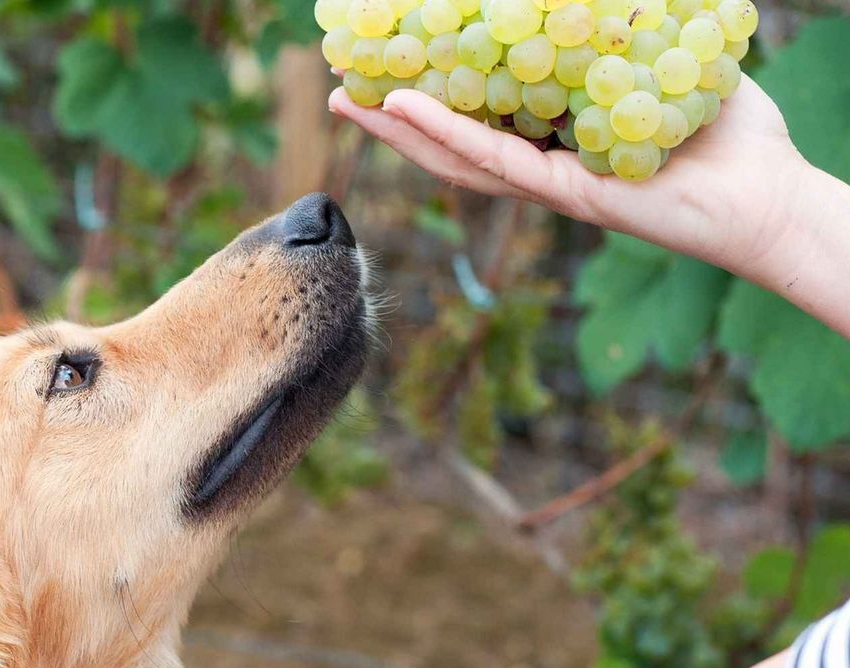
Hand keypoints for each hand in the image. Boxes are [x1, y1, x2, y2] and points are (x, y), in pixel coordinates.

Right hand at [329, 78, 809, 288]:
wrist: (766, 194)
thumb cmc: (728, 133)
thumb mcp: (668, 60)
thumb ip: (629, 31)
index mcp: (557, 136)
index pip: (482, 113)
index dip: (433, 92)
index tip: (392, 62)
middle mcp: (542, 164)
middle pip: (450, 141)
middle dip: (392, 118)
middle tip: (343, 87)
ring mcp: (547, 184)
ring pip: (455, 157)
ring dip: (396, 131)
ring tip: (347, 100)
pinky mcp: (564, 194)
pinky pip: (493, 160)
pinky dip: (445, 133)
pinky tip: (404, 106)